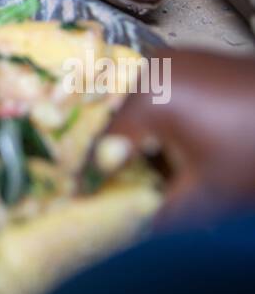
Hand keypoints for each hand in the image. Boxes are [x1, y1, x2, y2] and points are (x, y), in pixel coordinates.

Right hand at [106, 50, 254, 216]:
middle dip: (117, 164)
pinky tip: (172, 154)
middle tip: (120, 199)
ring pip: (134, 112)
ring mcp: (170, 61)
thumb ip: (156, 214)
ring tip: (151, 180)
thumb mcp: (207, 194)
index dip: (93, 182)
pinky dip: (156, 127)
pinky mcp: (187, 63)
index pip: (101, 147)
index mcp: (149, 97)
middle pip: (114, 125)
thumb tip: (119, 231)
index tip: (85, 209)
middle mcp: (151, 69)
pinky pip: (154, 97)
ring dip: (137, 146)